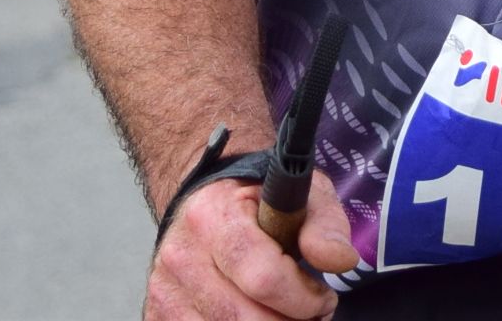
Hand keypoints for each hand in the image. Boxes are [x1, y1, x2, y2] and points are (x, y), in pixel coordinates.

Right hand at [146, 173, 356, 320]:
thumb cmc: (256, 200)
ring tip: (286, 315)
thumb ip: (325, 225)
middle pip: (245, 320)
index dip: (305, 300)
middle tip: (311, 314)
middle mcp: (181, 255)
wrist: (204, 200)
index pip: (264, 278)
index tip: (324, 297)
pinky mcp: (159, 314)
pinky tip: (256, 316)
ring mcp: (166, 290)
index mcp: (213, 217)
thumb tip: (341, 260)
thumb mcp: (301, 194)